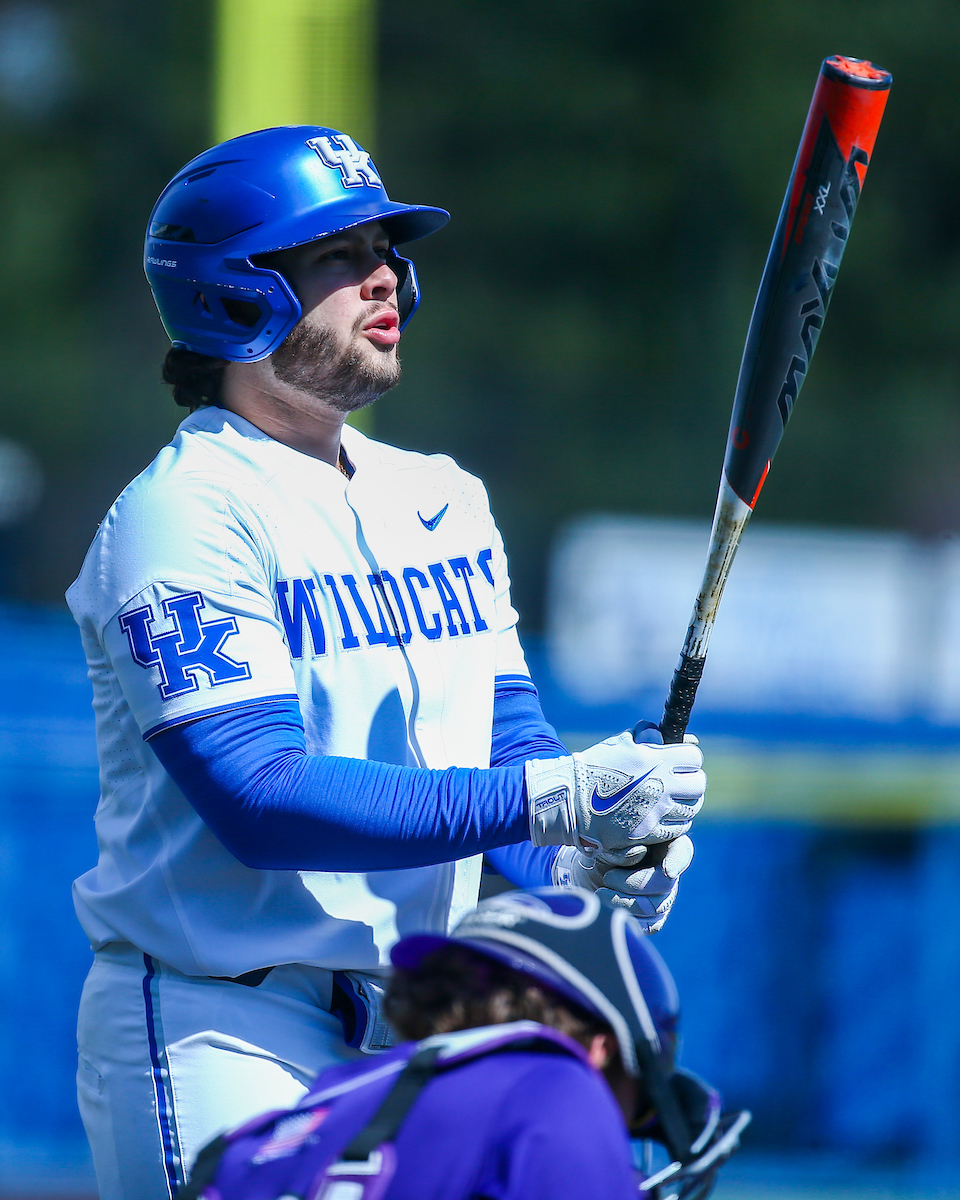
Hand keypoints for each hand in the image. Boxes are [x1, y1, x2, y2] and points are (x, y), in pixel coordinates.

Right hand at [526, 730, 704, 863]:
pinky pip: (678, 830)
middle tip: (681, 781)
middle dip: (692, 780)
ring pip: (692, 809)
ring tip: (674, 800)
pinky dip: (676, 823)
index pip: (694, 757)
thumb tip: (664, 734)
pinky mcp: (648, 833)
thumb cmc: (594, 766)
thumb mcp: (619, 742)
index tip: (680, 760)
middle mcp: (661, 787)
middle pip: (698, 785)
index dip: (688, 757)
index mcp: (655, 760)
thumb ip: (646, 735)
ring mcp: (655, 813)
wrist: (570, 799)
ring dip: (686, 803)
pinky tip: (665, 816)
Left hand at [552, 836, 693, 932]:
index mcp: (665, 842)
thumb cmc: (601, 848)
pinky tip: (608, 911)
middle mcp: (670, 870)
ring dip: (624, 902)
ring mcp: (664, 895)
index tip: (667, 872)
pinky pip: (650, 925)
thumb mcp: (610, 840)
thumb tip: (639, 853)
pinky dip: (628, 919)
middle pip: (665, 884)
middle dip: (634, 884)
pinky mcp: (654, 917)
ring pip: (655, 906)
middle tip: (608, 877)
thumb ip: (627, 843)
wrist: (587, 870)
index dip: (676, 863)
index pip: (681, 852)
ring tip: (600, 893)